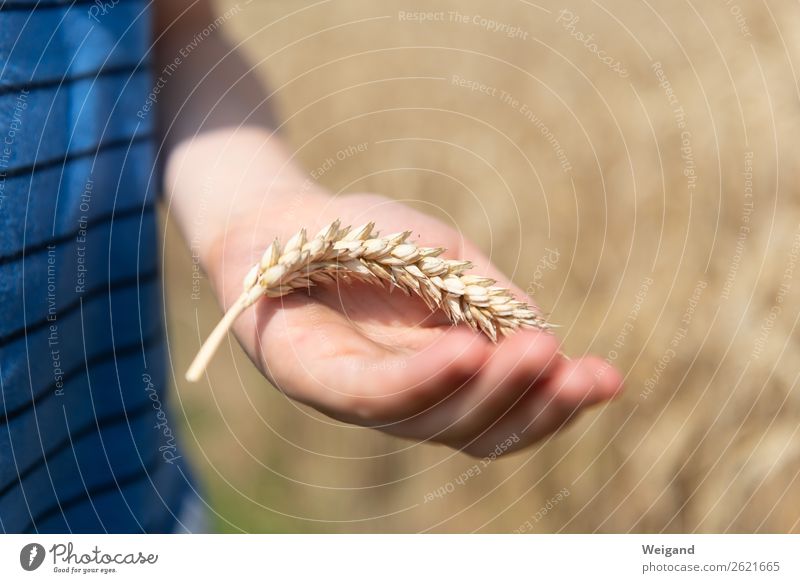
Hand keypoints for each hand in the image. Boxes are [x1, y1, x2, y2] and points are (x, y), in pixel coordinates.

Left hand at [202, 192, 622, 456]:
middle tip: (573, 369)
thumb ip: (488, 300)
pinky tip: (464, 352)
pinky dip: (424, 379)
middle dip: (533, 405)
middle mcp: (403, 398)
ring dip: (490, 392)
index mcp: (439, 377)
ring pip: (432, 420)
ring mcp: (356, 395)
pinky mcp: (310, 378)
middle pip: (475, 431)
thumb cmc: (366, 238)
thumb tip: (544, 334)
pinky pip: (373, 393)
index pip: (502, 413)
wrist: (282, 213)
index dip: (556, 404)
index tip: (608, 377)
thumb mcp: (444, 261)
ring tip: (535, 354)